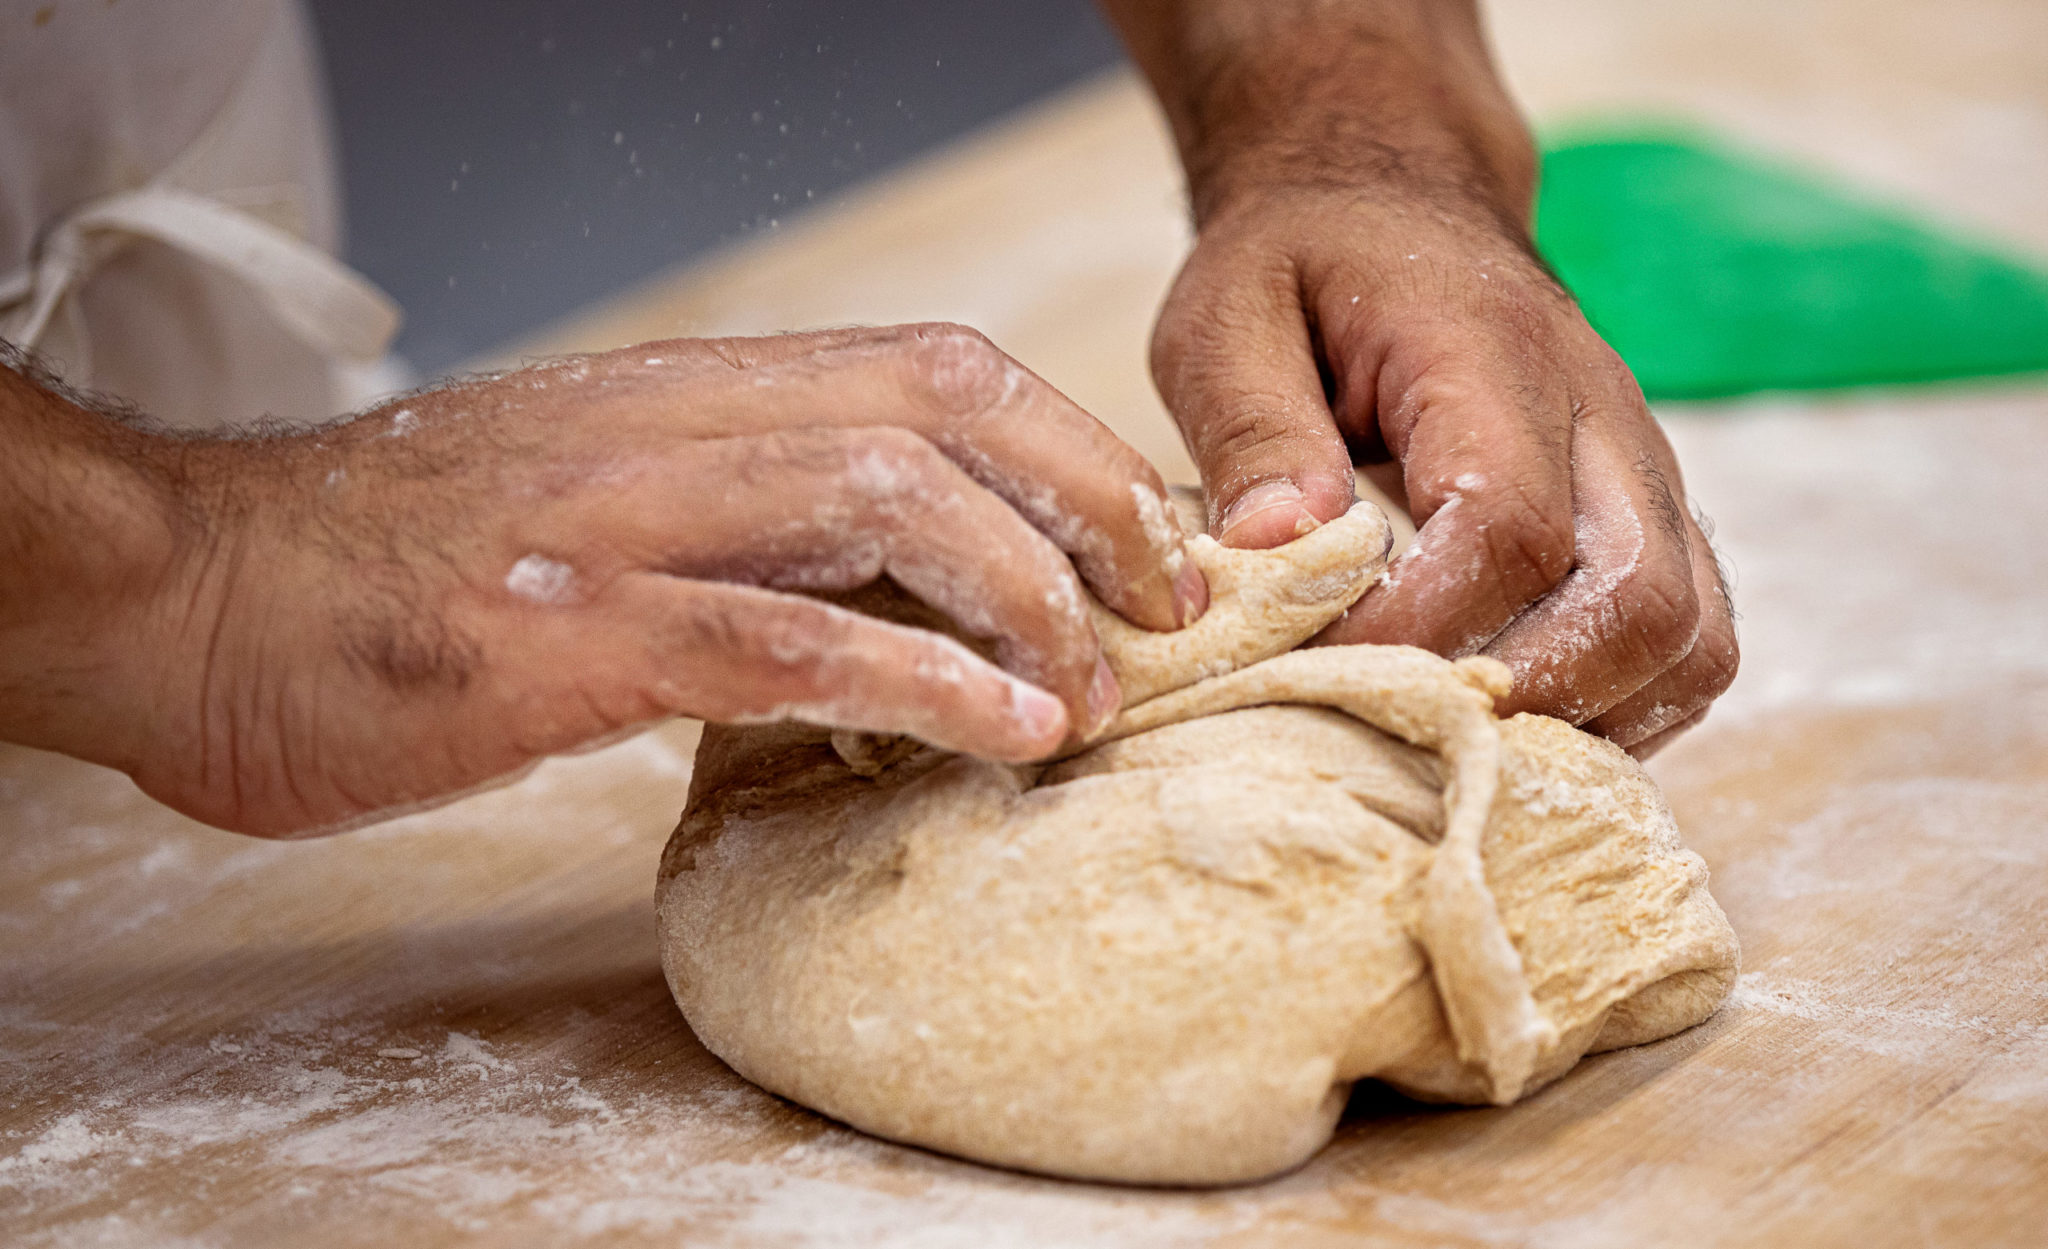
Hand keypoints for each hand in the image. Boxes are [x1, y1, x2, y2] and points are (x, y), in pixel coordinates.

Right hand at [0, 325, 1204, 835]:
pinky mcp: (566, 632)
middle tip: (1168, 603)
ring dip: (1024, 596)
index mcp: (687, 395)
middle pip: (943, 401)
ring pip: (885, 503)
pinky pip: (778, 641)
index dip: (1065, 444)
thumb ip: (727, 523)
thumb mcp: (585, 510)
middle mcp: (673, 427)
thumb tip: (886, 593)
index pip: (927, 371)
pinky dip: (913, 683)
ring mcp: (621, 521)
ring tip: (1097, 692)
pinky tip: (1000, 732)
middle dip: (1089, 494)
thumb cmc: (385, 570)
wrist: (184, 593)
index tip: (1139, 540)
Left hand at [1102, 0, 1736, 754]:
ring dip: (1590, 718)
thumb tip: (1277, 550)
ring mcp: (1642, 470)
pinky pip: (1691, 640)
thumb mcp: (1226, 320)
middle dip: (1527, 698)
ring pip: (1691, 636)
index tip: (1321, 673)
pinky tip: (1518, 723)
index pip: (1506, 525)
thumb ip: (1251, 430)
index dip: (1423, 628)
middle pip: (1640, 601)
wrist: (1391, 203)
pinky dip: (1622, 706)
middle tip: (1407, 733)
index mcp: (1493, 355)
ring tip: (1465, 745)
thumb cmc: (1301, 268)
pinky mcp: (1649, 514)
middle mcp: (1602, 414)